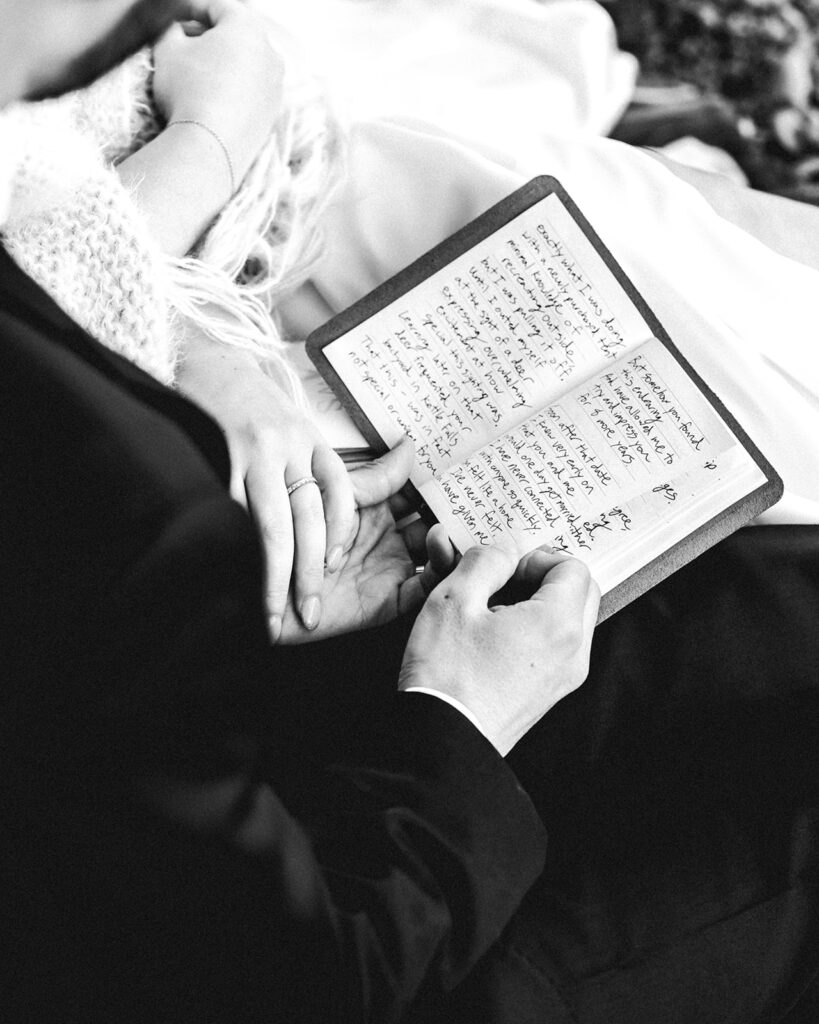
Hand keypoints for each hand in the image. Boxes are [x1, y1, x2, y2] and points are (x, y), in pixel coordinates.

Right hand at [153, 0, 282, 185]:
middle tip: (186, 44)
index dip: (193, 9)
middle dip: (211, 35)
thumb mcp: (168, 51)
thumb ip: (171, 30)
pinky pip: (253, 90)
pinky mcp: (274, 113)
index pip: (218, 7)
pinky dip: (236, 88)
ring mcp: (276, 85)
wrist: (210, 148)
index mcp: (246, 27)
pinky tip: (216, 97)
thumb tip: (176, 30)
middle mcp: (270, 52)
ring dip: (225, 62)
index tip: (176, 18)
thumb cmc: (188, 91)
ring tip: (200, 73)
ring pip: (248, 63)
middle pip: (238, 34)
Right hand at [176, 328, 355, 640]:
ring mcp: (250, 453)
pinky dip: (235, 552)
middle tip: (310, 615)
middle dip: (310, 572)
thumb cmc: (258, 413)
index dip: (340, 530)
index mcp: (312, 441)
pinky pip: (230, 516)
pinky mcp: (215, 460)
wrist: (206, 364)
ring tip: (273, 618)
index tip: (337, 565)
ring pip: (270, 525)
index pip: (340, 489)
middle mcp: (286, 445)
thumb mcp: (303, 432)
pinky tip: (232, 580)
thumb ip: (343, 461)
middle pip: (307, 518)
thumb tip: (412, 452)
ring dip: (274, 577)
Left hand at [278, 442, 455, 642]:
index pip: (422, 496)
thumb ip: (379, 478)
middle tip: (483, 500)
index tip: (471, 469)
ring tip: (449, 525)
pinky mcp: (388, 601)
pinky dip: (440, 571)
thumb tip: (411, 445)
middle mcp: (390, 540)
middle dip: (458, 515)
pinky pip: (424, 589)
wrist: (262, 578)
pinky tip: (441, 549)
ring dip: (451, 542)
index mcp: (379, 511)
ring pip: (437, 558)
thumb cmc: (291, 532)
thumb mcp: (338, 496)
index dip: (444, 485)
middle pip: (436, 526)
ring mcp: (391, 570)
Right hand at [399, 544, 599, 754]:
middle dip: (544, 576)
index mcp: (558, 624)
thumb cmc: (446, 674)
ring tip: (491, 607)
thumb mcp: (454, 600)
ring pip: (570, 619)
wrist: (442, 741)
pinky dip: (535, 629)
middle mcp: (574, 651)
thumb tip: (503, 548)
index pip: (572, 567)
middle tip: (502, 578)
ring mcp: (564, 676)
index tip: (502, 564)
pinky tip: (493, 635)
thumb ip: (485, 561)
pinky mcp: (549, 693)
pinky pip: (557, 646)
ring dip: (539, 602)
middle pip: (580, 591)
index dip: (536, 556)